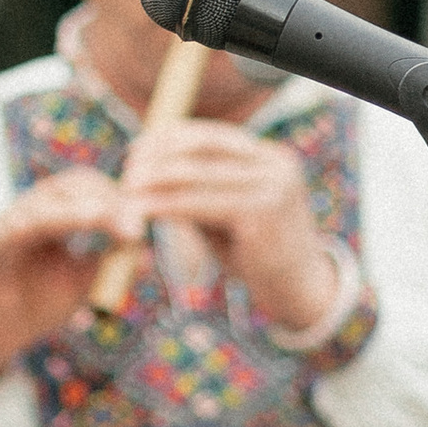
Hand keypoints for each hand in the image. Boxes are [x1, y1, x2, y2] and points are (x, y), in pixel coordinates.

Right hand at [0, 167, 133, 373]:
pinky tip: (73, 224)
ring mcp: (8, 225)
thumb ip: (108, 261)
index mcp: (50, 213)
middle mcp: (28, 211)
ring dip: (82, 211)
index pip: (85, 186)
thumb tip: (144, 249)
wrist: (0, 333)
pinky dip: (48, 222)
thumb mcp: (83, 280)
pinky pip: (20, 228)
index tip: (141, 221)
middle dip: (105, 200)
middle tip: (133, 226)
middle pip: (68, 185)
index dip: (115, 197)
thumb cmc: (40, 302)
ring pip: (46, 203)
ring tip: (110, 220)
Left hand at [115, 118, 339, 331]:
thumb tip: (151, 168)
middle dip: (159, 155)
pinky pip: (200, 203)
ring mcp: (272, 186)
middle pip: (203, 147)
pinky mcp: (261, 213)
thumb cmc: (256, 253)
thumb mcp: (229, 212)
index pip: (211, 134)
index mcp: (271, 156)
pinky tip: (142, 211)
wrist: (300, 292)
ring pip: (197, 174)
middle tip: (127, 170)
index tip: (137, 148)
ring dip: (155, 179)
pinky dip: (166, 205)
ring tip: (127, 188)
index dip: (170, 137)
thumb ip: (201, 189)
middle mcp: (276, 163)